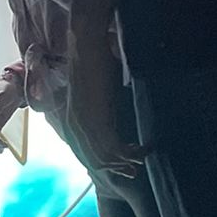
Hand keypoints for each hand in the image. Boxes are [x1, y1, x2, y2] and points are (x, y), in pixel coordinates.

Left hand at [66, 19, 143, 178]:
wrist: (87, 46)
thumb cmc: (94, 61)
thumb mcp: (96, 90)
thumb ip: (101, 106)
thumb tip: (113, 112)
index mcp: (71, 119)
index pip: (85, 152)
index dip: (104, 162)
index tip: (122, 166)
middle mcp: (74, 126)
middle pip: (95, 159)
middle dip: (116, 168)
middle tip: (135, 171)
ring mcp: (84, 125)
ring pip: (105, 157)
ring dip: (126, 161)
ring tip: (143, 158)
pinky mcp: (96, 120)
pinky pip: (114, 148)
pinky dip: (131, 152)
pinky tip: (145, 148)